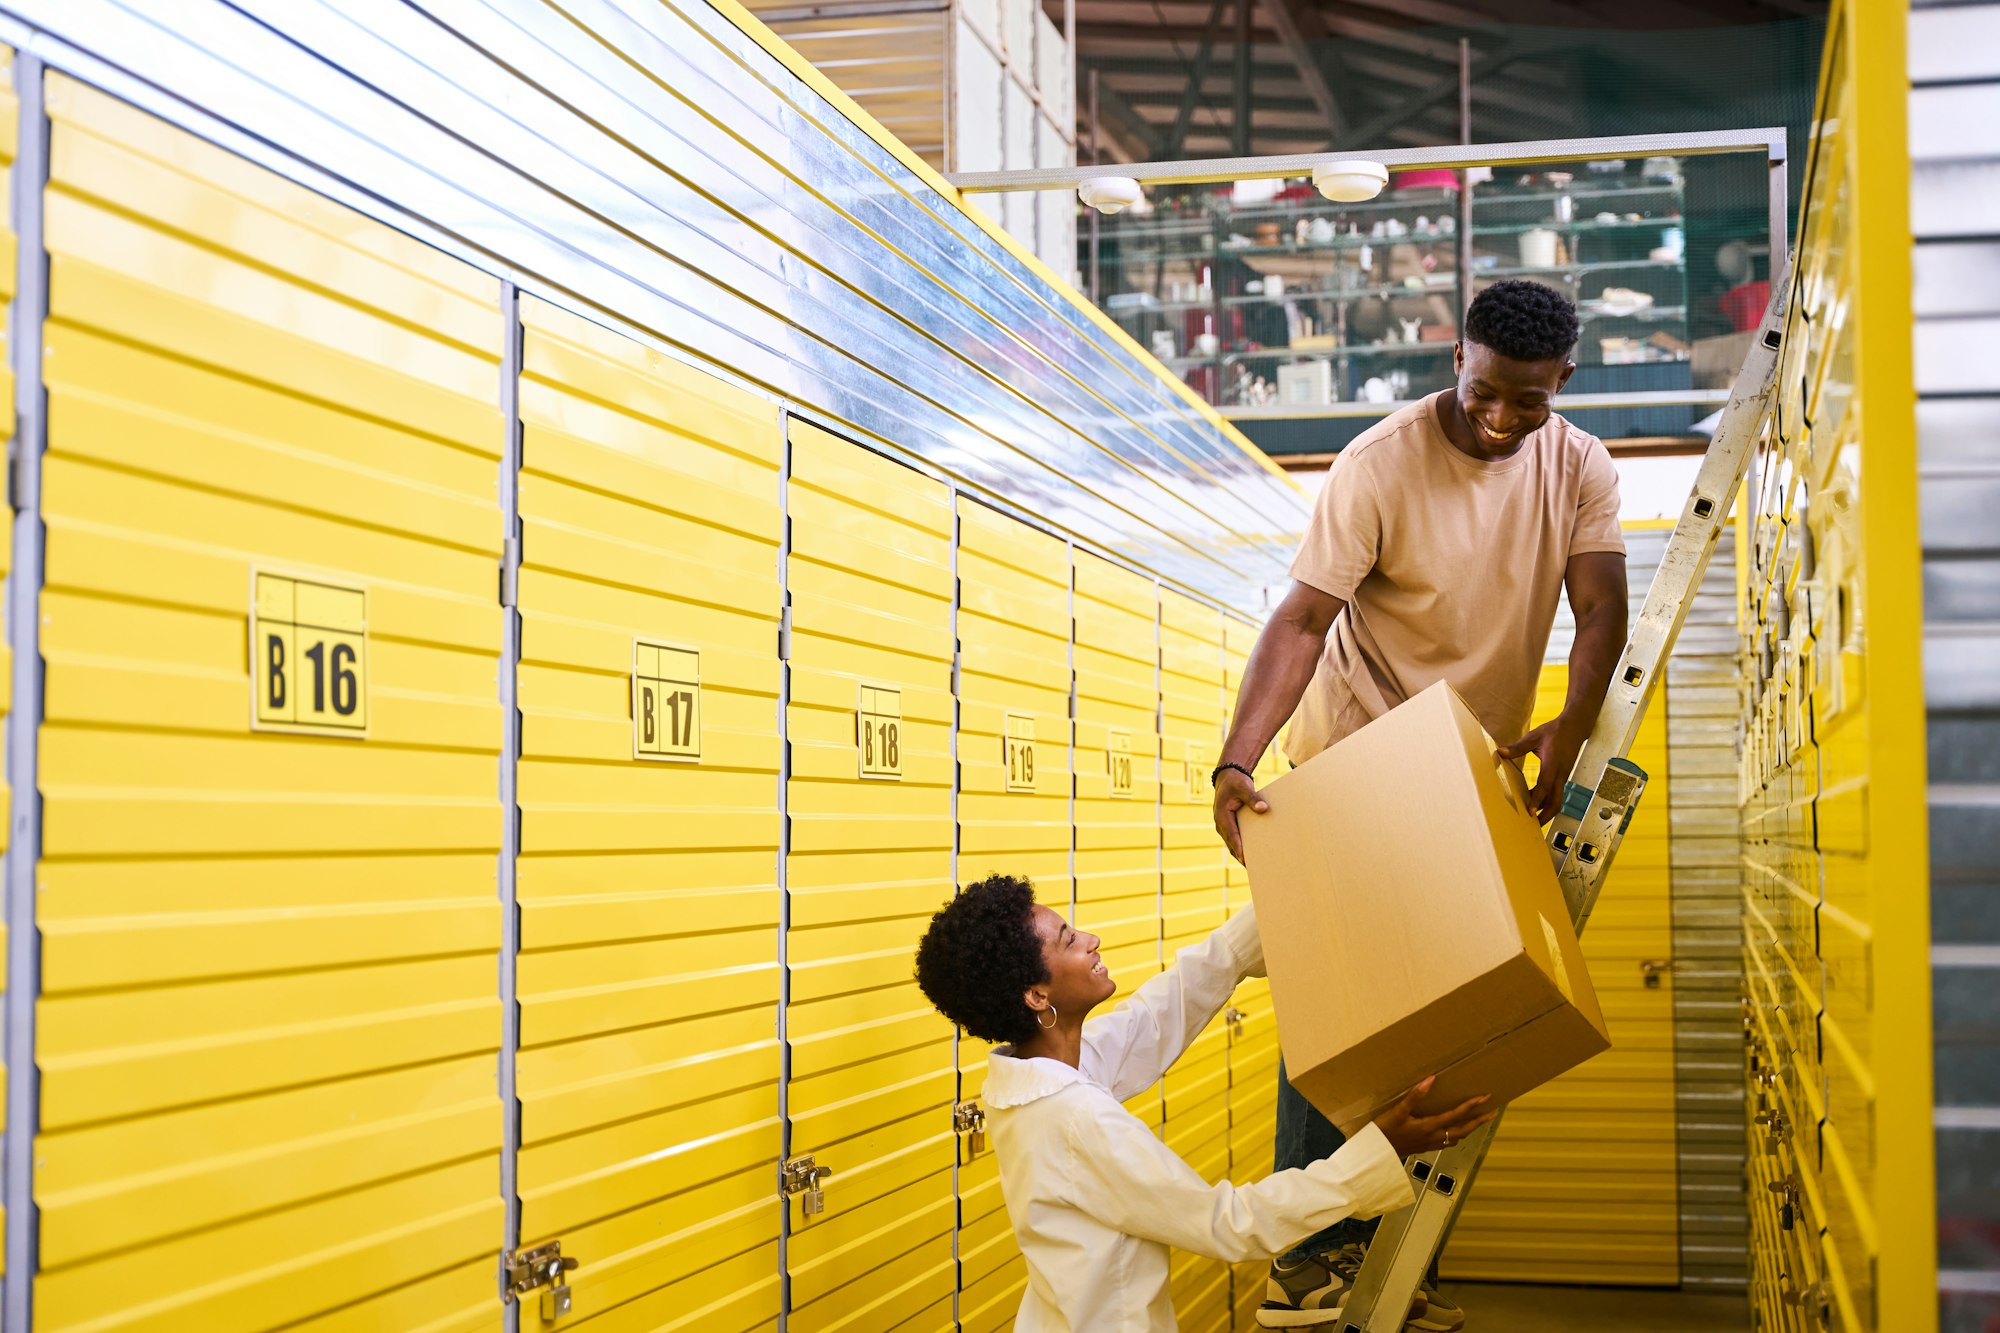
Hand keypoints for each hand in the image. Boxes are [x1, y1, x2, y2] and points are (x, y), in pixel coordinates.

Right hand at [1211, 767, 1267, 864]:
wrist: (1228, 778)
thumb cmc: (1236, 782)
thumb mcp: (1244, 787)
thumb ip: (1253, 798)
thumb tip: (1263, 809)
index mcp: (1222, 815)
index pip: (1231, 835)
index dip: (1238, 847)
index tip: (1245, 859)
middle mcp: (1220, 823)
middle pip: (1231, 844)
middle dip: (1241, 856)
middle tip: (1253, 868)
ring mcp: (1223, 826)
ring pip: (1232, 844)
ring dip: (1241, 854)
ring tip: (1254, 865)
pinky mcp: (1228, 826)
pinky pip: (1234, 840)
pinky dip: (1241, 847)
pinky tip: (1252, 853)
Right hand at [1372, 1078, 1496, 1157]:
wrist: (1376, 1155)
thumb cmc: (1385, 1132)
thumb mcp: (1397, 1112)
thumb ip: (1415, 1096)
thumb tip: (1431, 1079)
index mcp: (1430, 1126)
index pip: (1456, 1115)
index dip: (1472, 1105)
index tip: (1485, 1097)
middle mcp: (1434, 1137)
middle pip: (1463, 1129)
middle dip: (1479, 1120)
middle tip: (1493, 1112)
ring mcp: (1431, 1144)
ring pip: (1458, 1137)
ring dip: (1471, 1129)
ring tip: (1479, 1121)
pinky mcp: (1426, 1148)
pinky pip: (1448, 1142)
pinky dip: (1458, 1136)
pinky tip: (1455, 1133)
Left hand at [1497, 713, 1590, 823]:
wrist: (1575, 728)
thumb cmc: (1555, 731)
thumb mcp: (1534, 737)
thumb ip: (1517, 747)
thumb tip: (1500, 752)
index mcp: (1553, 764)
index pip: (1545, 786)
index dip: (1537, 800)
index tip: (1530, 812)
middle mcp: (1560, 774)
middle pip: (1556, 801)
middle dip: (1546, 815)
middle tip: (1533, 825)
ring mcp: (1563, 776)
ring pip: (1557, 799)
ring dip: (1546, 810)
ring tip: (1533, 819)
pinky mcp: (1563, 776)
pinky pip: (1556, 792)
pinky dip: (1547, 800)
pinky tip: (1536, 802)